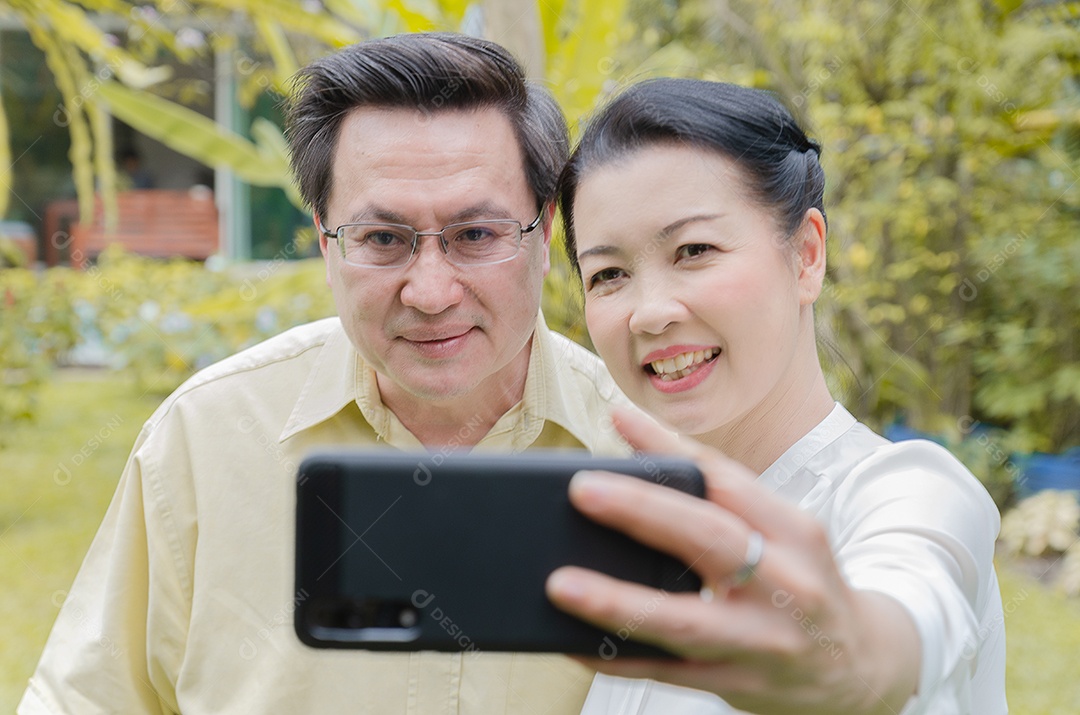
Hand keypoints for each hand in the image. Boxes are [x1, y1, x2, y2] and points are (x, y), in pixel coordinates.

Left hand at [545, 408, 919, 714]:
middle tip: (580, 490)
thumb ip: (719, 497)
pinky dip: (620, 658)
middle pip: (708, 539)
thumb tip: (632, 440)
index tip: (618, 420)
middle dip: (642, 512)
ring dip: (618, 602)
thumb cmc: (803, 581)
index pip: (728, 479)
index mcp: (795, 532)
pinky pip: (669, 674)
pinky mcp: (739, 685)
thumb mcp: (782, 533)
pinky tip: (576, 645)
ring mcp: (764, 641)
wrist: (864, 668)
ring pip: (684, 621)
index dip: (671, 448)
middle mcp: (786, 584)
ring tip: (560, 584)